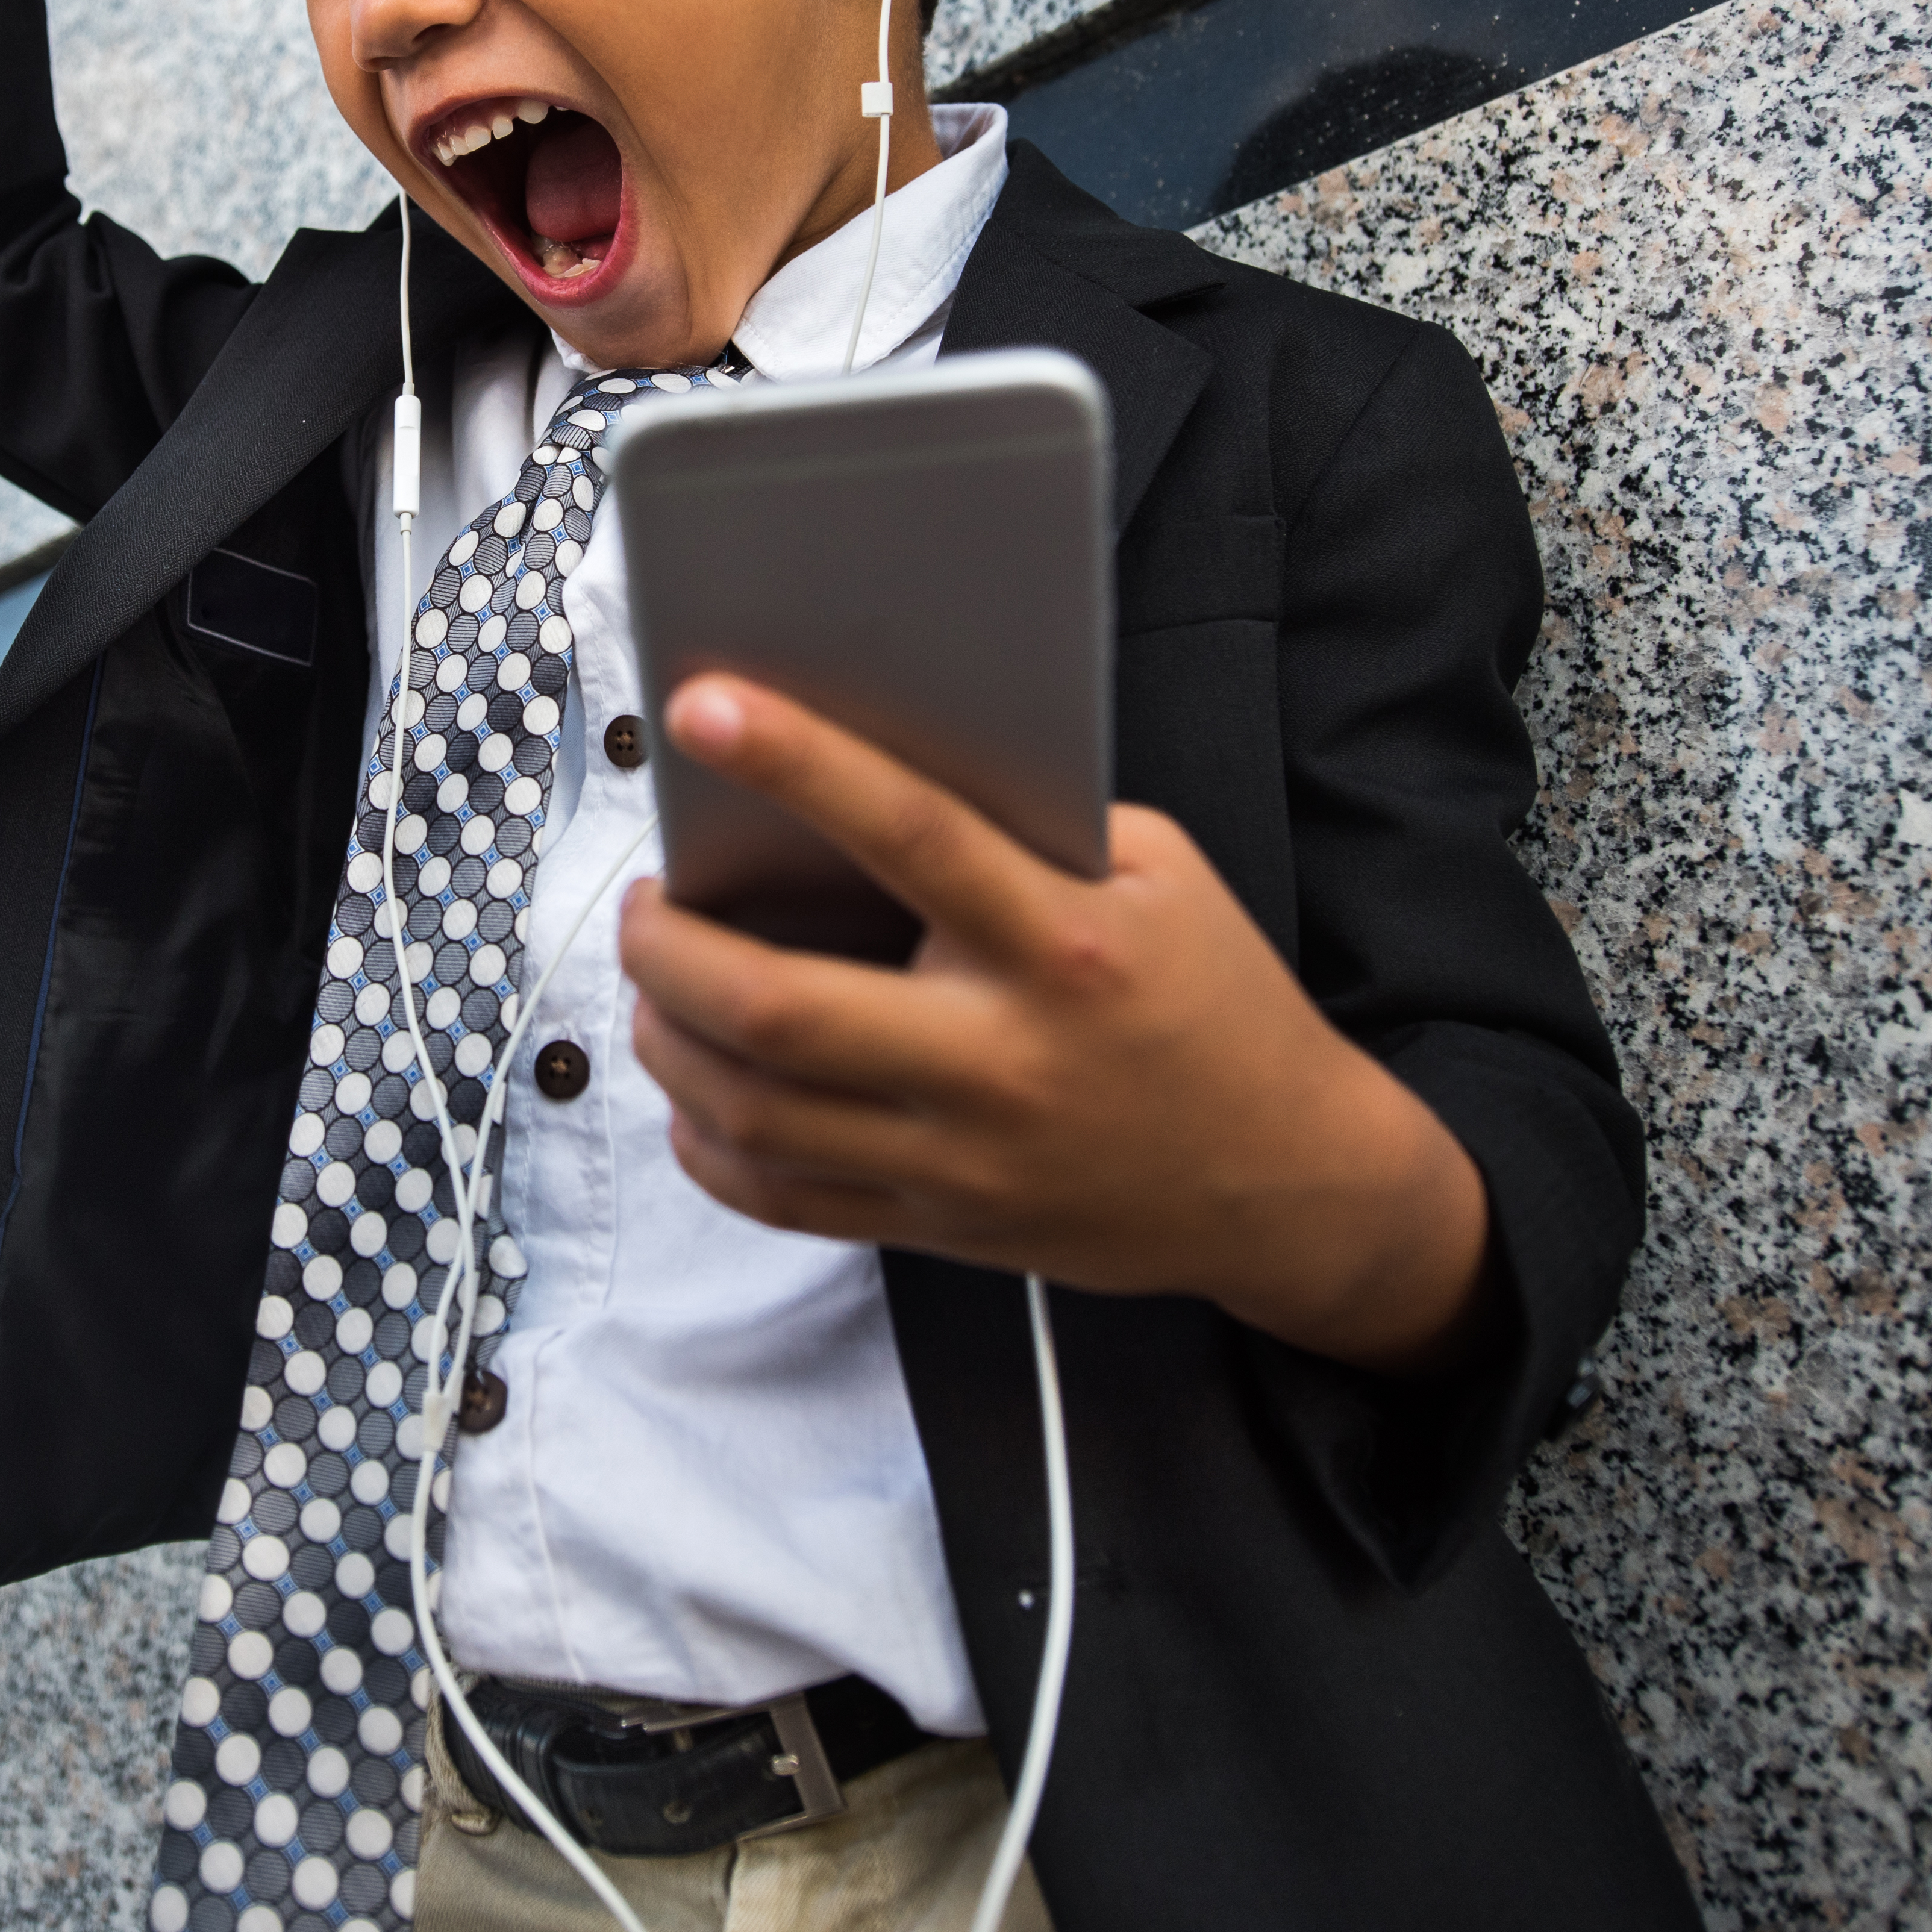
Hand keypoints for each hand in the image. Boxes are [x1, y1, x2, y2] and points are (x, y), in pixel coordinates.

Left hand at [617, 675, 1499, 1371]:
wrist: (1287, 1182)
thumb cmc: (1213, 999)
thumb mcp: (1160, 876)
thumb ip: (1028, 826)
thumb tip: (869, 769)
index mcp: (1067, 945)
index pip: (914, 836)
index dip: (800, 763)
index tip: (703, 703)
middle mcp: (1004, 1061)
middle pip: (781, 1011)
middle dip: (669, 946)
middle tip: (644, 898)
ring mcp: (964, 1160)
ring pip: (755, 1113)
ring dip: (667, 1036)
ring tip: (655, 978)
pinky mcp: (940, 1227)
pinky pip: (779, 1198)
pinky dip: (706, 1140)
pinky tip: (695, 1081)